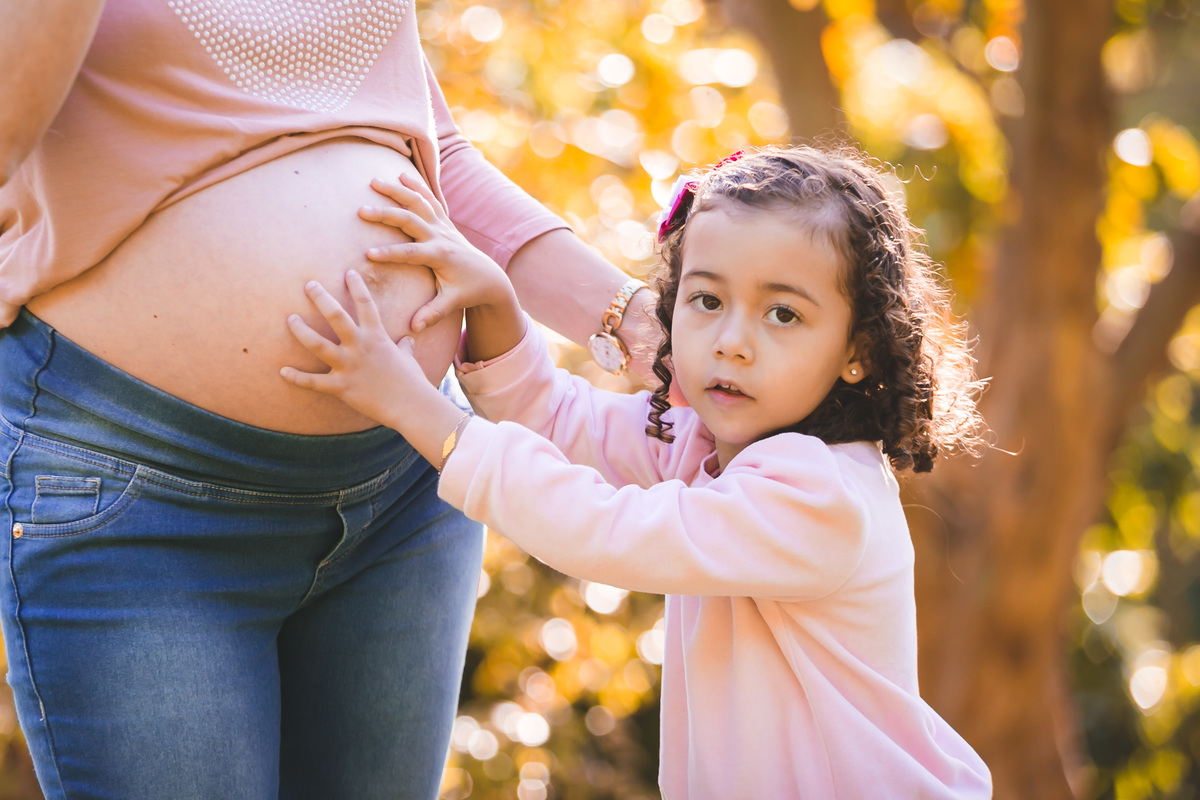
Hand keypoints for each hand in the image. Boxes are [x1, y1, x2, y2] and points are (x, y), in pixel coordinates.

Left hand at [281, 269, 451, 435]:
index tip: (349, 272)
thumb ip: (405, 347)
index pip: (366, 304)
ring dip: (301, 331)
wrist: (411, 405)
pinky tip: (282, 371)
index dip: (357, 286)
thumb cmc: (412, 382)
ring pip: (318, 344)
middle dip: (321, 298)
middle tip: (309, 285)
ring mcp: (349, 366)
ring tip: (290, 318)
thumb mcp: (409, 359)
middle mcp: (360, 347)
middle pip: (336, 316)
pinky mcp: (341, 387)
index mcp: (377, 337)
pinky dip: (297, 378)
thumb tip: (407, 341)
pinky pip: (314, 382)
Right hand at [361, 174, 513, 332]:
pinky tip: (401, 175)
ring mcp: (443, 226)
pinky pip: (430, 199)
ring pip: (419, 202)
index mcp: (440, 256)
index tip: (367, 254)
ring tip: (373, 181)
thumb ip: (433, 313)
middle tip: (361, 211)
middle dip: (386, 214)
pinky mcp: (445, 222)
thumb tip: (414, 328)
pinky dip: (416, 186)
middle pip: (411, 220)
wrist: (490, 277)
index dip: (390, 253)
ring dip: (397, 191)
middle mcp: (441, 236)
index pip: (410, 253)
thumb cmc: (468, 291)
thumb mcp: (452, 303)